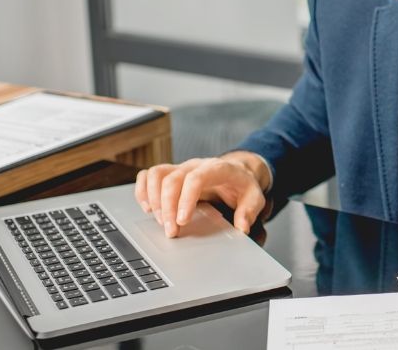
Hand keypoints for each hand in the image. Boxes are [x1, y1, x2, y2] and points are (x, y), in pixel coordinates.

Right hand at [134, 151, 270, 237]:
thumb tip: (242, 228)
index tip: (183, 221)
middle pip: (172, 179)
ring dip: (153, 199)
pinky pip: (149, 175)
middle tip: (171, 231)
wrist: (236, 171)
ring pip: (156, 174)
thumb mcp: (254, 196)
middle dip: (168, 208)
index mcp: (217, 168)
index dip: (186, 199)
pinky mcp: (171, 173)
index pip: (196, 178)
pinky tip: (148, 209)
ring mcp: (181, 168)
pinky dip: (143, 191)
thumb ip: (249, 211)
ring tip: (160, 222)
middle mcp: (195, 165)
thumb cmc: (242, 185)